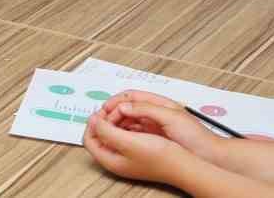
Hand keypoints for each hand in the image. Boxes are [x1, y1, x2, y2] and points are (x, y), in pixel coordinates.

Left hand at [83, 111, 206, 188]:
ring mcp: (128, 156)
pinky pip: (126, 134)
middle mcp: (117, 160)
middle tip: (114, 110)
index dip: (93, 123)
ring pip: (114, 133)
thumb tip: (93, 121)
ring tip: (126, 112)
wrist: (185, 165)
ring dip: (116, 120)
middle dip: (105, 120)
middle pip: (100, 135)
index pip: (89, 139)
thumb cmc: (159, 156)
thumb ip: (106, 130)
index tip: (101, 112)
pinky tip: (135, 119)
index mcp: (110, 160)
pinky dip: (127, 124)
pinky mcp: (139, 151)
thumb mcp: (127, 141)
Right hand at [93, 92, 223, 161]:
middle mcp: (154, 113)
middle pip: (127, 107)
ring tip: (108, 130)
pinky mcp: (154, 139)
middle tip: (103, 121)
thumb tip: (124, 106)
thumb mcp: (170, 117)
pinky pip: (134, 133)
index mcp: (159, 103)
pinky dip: (124, 133)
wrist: (210, 155)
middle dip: (112, 112)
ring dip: (117, 123)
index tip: (106, 109)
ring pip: (128, 121)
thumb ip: (146, 109)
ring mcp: (153, 126)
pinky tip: (119, 138)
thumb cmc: (196, 136)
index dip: (116, 100)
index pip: (130, 95)